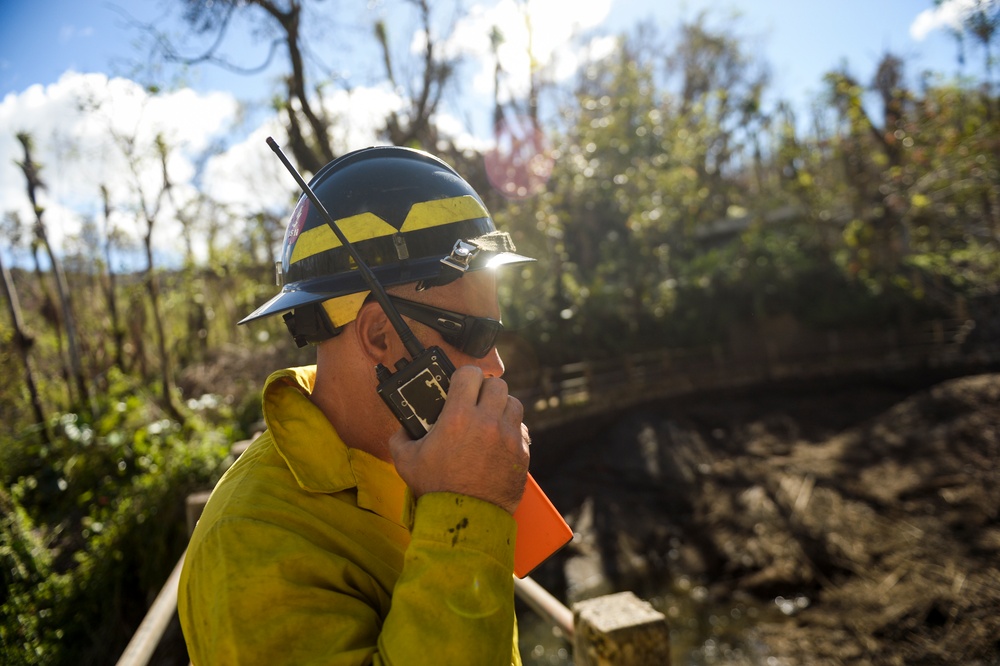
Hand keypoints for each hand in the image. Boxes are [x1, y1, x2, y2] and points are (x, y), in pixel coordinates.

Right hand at [388, 365, 529, 513]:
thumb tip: (403, 428)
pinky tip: (499, 441)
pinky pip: (521, 430)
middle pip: (498, 385)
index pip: (470, 374)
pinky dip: (511, 431)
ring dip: (502, 407)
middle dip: (486, 389)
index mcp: (458, 416)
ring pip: (514, 404)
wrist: (465, 518)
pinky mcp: (521, 453)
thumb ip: (401, 437)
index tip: (460, 384)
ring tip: (490, 419)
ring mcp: (508, 437)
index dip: (464, 376)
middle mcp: (487, 422)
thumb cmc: (435, 489)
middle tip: (476, 401)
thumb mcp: (406, 461)